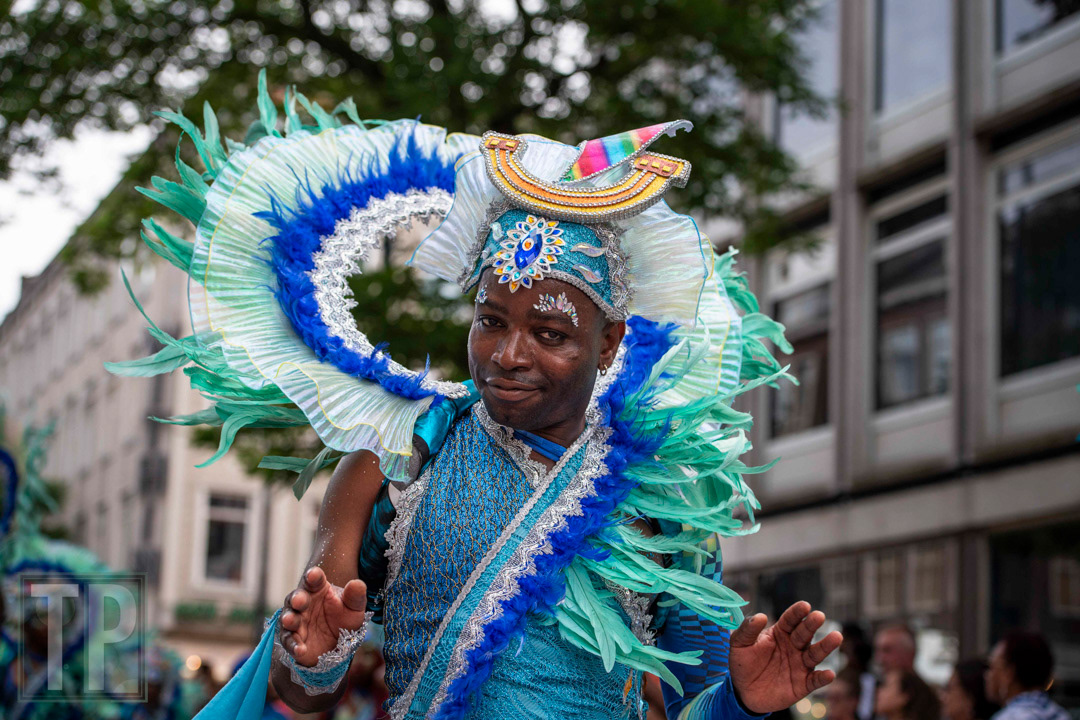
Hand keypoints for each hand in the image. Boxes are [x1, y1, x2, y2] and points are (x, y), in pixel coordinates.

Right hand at [278, 567, 367, 666]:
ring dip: (289, 619)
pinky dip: (293, 645)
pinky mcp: (293, 639)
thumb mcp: (354, 607)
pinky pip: (289, 641)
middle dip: (297, 598)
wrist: (339, 644)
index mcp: (318, 589)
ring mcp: (297, 621)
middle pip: (297, 597)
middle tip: (298, 600)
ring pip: (289, 618)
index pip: (314, 580)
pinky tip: (300, 649)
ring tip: (290, 621)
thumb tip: (357, 583)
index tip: (313, 575)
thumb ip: (355, 595)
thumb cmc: (344, 618)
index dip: (313, 576)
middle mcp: (304, 603)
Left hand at [728, 601, 842, 713]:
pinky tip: (829, 674)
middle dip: (812, 625)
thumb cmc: (743, 663)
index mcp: (780, 633)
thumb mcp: (739, 644)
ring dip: (825, 646)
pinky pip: (815, 681)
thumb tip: (761, 616)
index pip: (790, 620)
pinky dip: (823, 678)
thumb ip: (748, 629)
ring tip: (836, 637)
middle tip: (819, 616)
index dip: (797, 613)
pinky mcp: (803, 684)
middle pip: (805, 634)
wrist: (743, 692)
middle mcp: (794, 646)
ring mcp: (800, 665)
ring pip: (815, 654)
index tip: (805, 605)